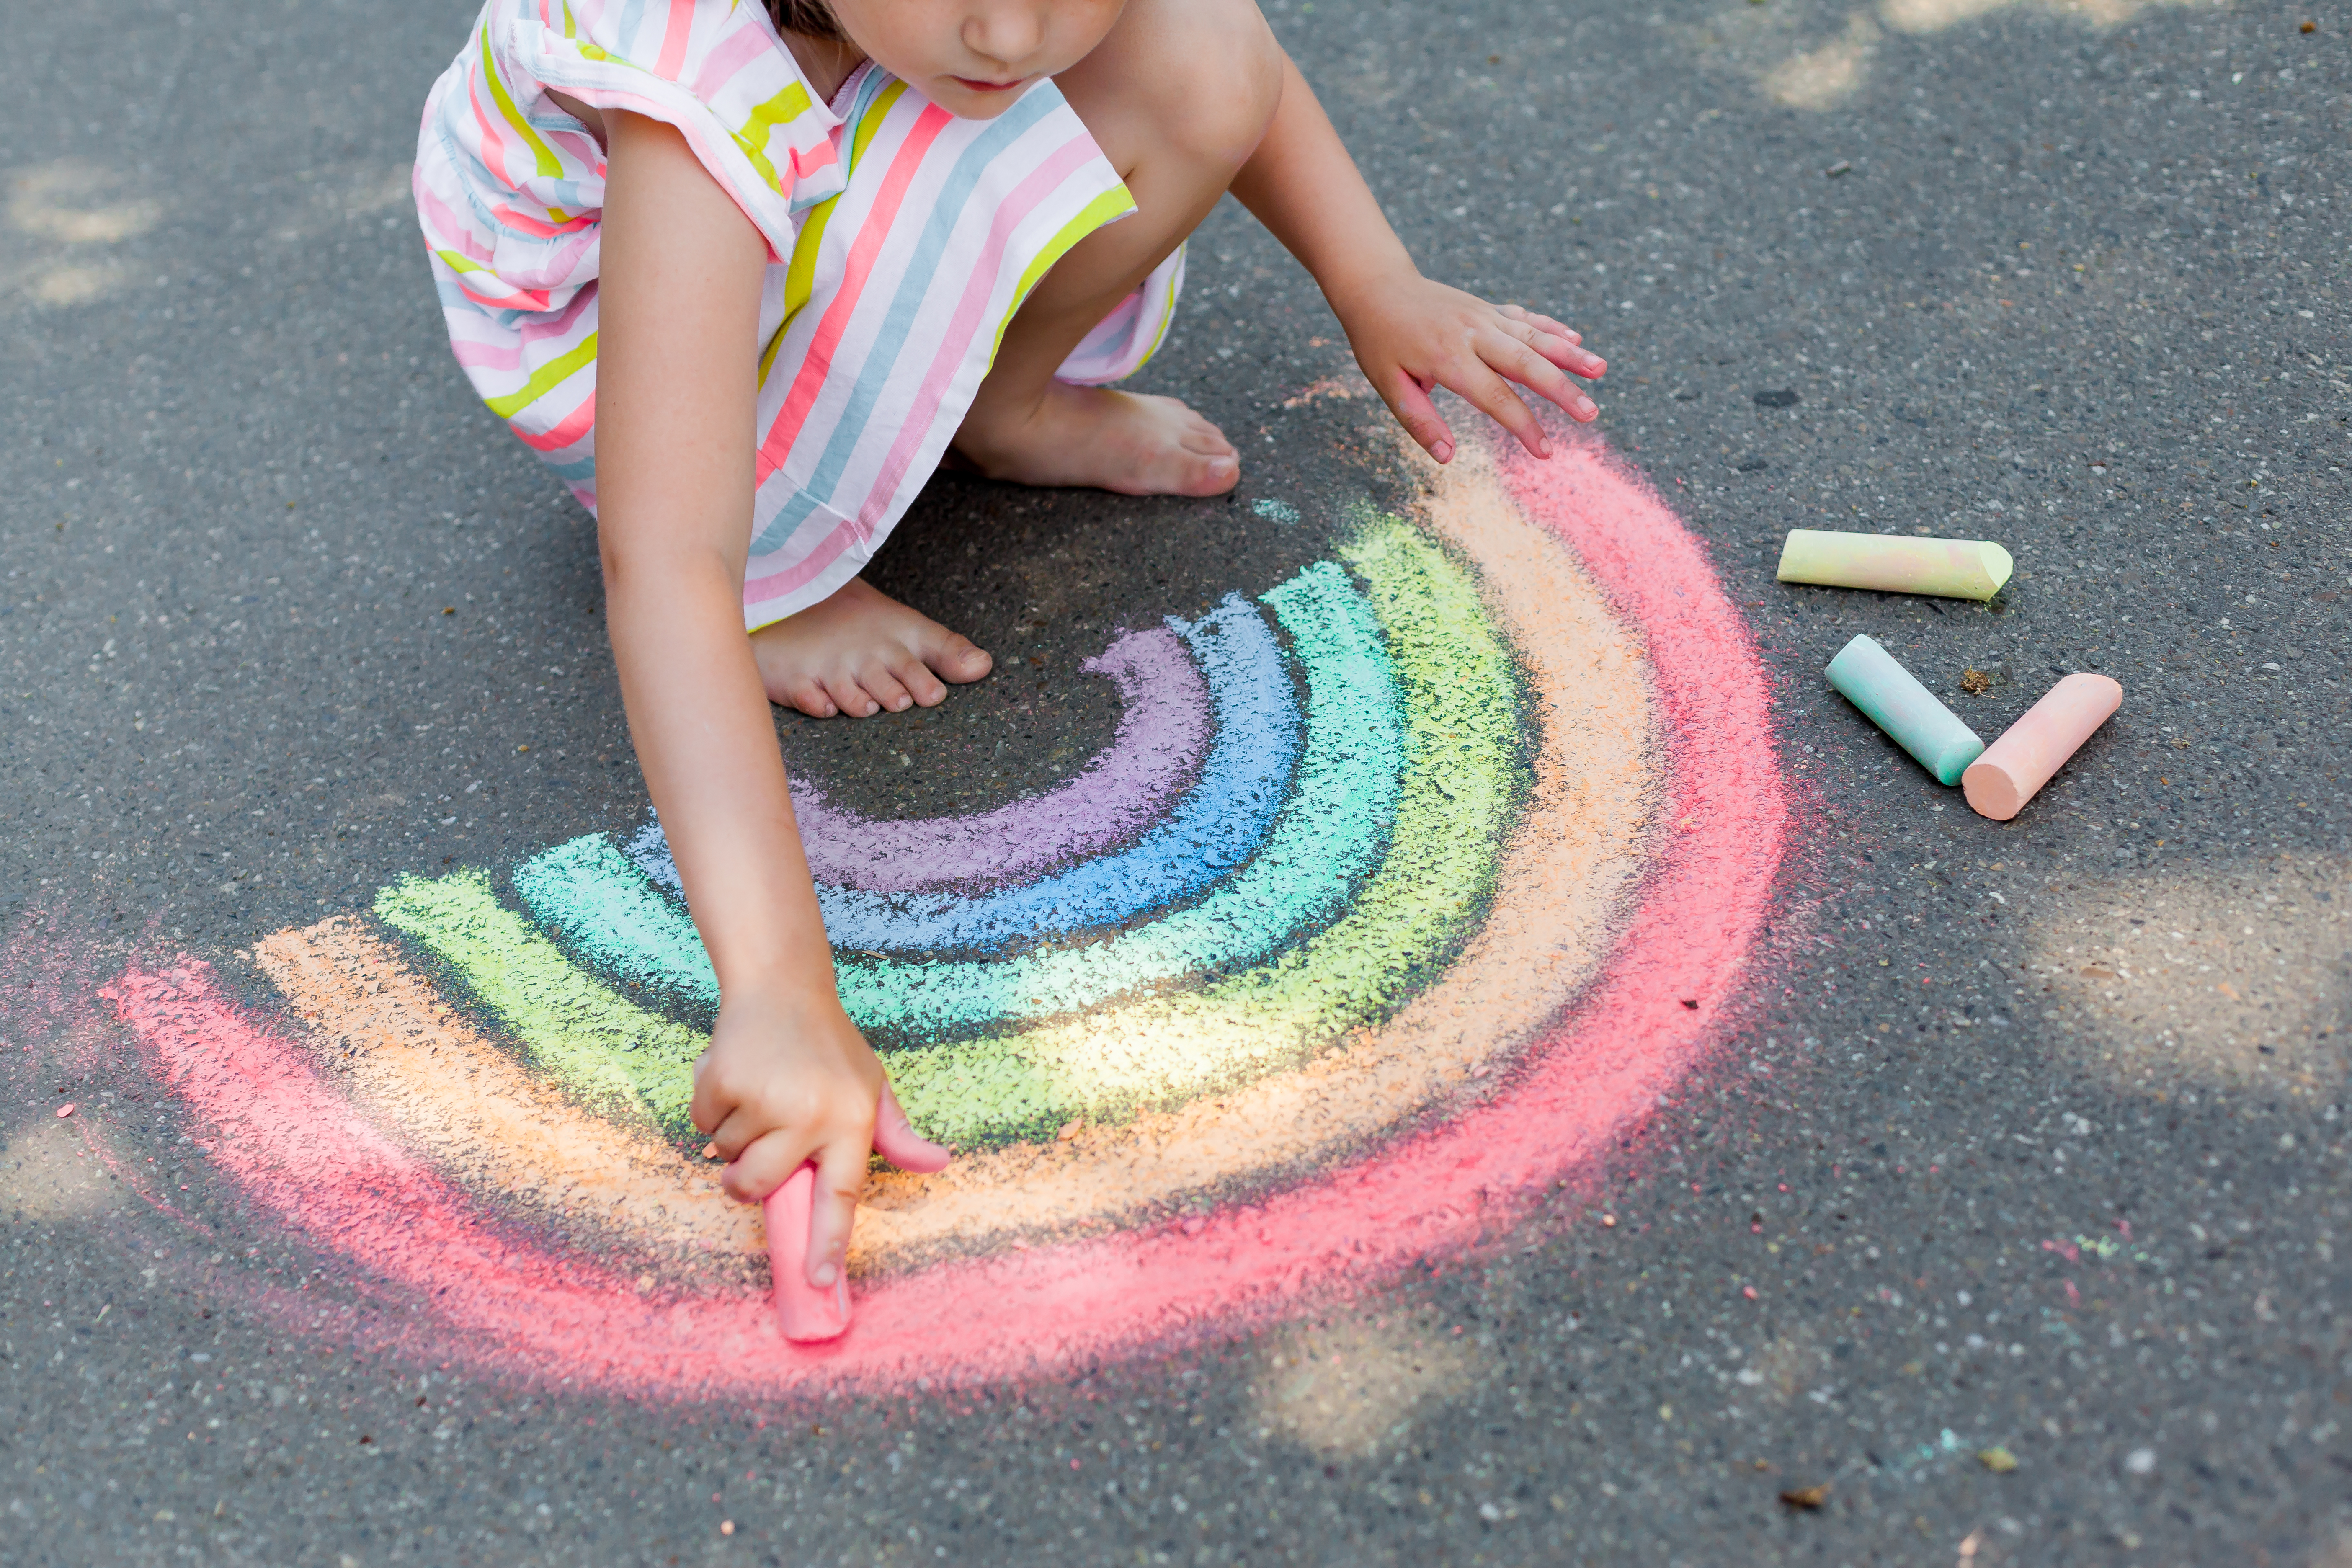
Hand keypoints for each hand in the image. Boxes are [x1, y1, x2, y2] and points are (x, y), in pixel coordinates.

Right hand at [690, 986, 948, 1288]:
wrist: (782, 987)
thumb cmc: (830, 1048)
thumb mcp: (872, 1087)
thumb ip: (897, 1134)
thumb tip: (937, 1164)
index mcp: (851, 1121)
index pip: (840, 1195)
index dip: (828, 1241)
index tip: (819, 1281)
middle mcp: (810, 1115)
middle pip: (758, 1185)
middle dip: (744, 1179)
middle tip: (757, 1146)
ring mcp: (766, 1099)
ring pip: (726, 1155)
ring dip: (731, 1135)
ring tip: (758, 1094)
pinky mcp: (724, 1082)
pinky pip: (702, 1124)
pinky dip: (711, 1108)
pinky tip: (735, 1076)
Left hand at [1329, 273, 1605, 463]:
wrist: (1376, 286)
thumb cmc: (1379, 342)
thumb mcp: (1388, 385)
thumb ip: (1419, 421)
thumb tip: (1447, 457)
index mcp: (1449, 359)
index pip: (1496, 398)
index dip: (1523, 427)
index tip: (1545, 452)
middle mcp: (1473, 334)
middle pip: (1526, 364)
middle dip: (1562, 390)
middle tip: (1591, 414)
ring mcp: (1484, 317)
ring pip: (1534, 337)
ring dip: (1569, 354)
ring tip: (1601, 370)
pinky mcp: (1487, 308)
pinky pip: (1525, 318)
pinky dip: (1551, 327)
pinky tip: (1575, 340)